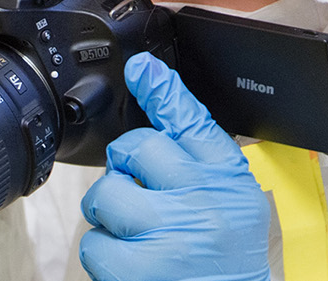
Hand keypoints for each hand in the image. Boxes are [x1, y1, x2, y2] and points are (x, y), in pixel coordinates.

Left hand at [79, 53, 270, 280]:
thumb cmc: (227, 259)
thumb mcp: (233, 201)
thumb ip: (198, 157)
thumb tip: (156, 96)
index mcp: (227, 180)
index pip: (193, 121)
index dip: (162, 90)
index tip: (140, 68)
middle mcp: (202, 201)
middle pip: (135, 149)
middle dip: (125, 172)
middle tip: (143, 200)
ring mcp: (170, 235)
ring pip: (105, 195)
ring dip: (109, 217)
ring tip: (137, 237)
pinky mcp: (140, 271)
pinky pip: (94, 244)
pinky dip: (104, 255)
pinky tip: (130, 263)